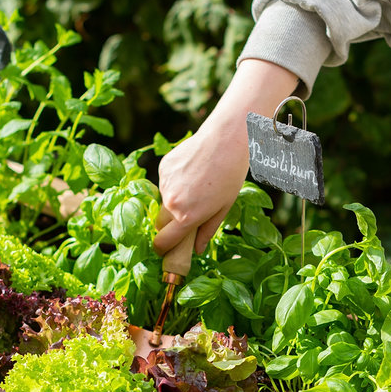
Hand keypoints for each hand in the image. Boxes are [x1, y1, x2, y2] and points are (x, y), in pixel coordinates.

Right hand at [154, 121, 249, 255]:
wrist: (225, 141)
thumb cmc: (230, 176)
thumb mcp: (223, 208)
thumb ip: (207, 231)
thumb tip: (196, 250)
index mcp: (187, 217)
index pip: (164, 242)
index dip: (163, 249)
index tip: (164, 250)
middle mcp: (172, 202)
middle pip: (160, 223)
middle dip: (169, 225)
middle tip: (186, 217)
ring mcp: (165, 184)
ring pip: (163, 201)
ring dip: (174, 201)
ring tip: (195, 187)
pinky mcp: (163, 168)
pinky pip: (164, 183)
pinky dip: (174, 183)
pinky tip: (191, 173)